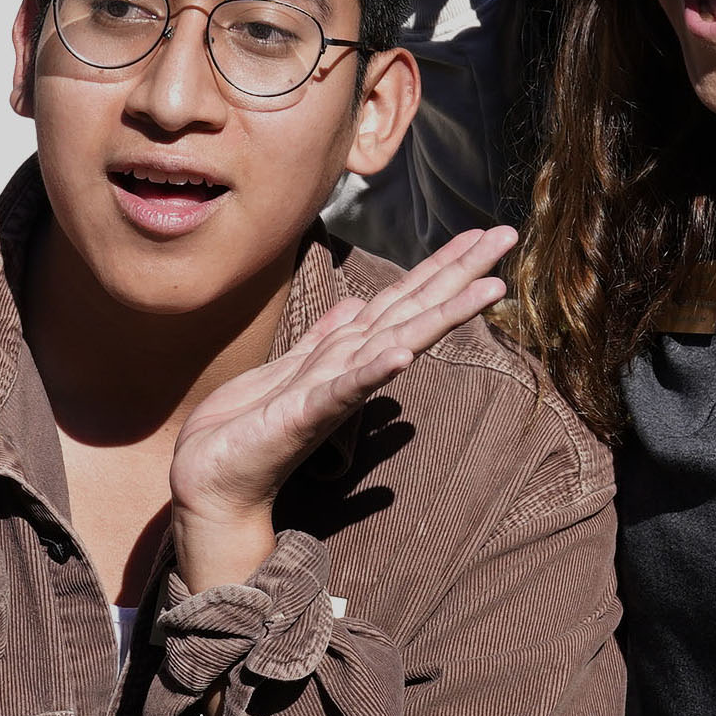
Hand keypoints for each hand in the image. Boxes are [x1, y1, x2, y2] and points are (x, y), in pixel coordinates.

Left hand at [166, 226, 517, 594]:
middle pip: (413, 312)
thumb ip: (325, 337)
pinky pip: (343, 391)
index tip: (483, 235)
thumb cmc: (247, 429)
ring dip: (440, 316)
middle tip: (506, 239)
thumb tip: (356, 301)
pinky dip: (372, 372)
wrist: (209, 481)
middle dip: (460, 276)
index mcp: (346, 354)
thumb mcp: (288, 368)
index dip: (441, 266)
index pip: (403, 300)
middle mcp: (350, 370)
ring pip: (395, 343)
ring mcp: (332, 393)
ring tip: (487, 290)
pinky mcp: (303, 418)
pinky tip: (403, 354)